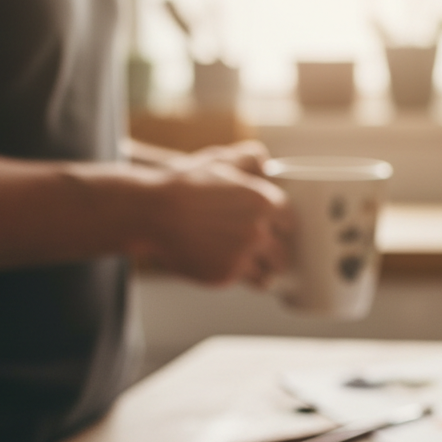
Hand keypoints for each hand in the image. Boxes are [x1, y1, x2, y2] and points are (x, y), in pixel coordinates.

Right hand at [139, 145, 290, 285]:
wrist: (152, 214)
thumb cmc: (184, 185)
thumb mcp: (219, 160)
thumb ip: (249, 158)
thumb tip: (266, 164)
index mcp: (262, 201)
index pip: (289, 220)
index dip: (281, 224)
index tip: (276, 228)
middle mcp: (258, 231)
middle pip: (282, 252)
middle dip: (273, 252)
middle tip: (266, 254)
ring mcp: (243, 255)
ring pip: (269, 272)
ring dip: (263, 271)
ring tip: (256, 268)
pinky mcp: (227, 275)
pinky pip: (248, 282)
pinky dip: (242, 278)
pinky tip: (232, 268)